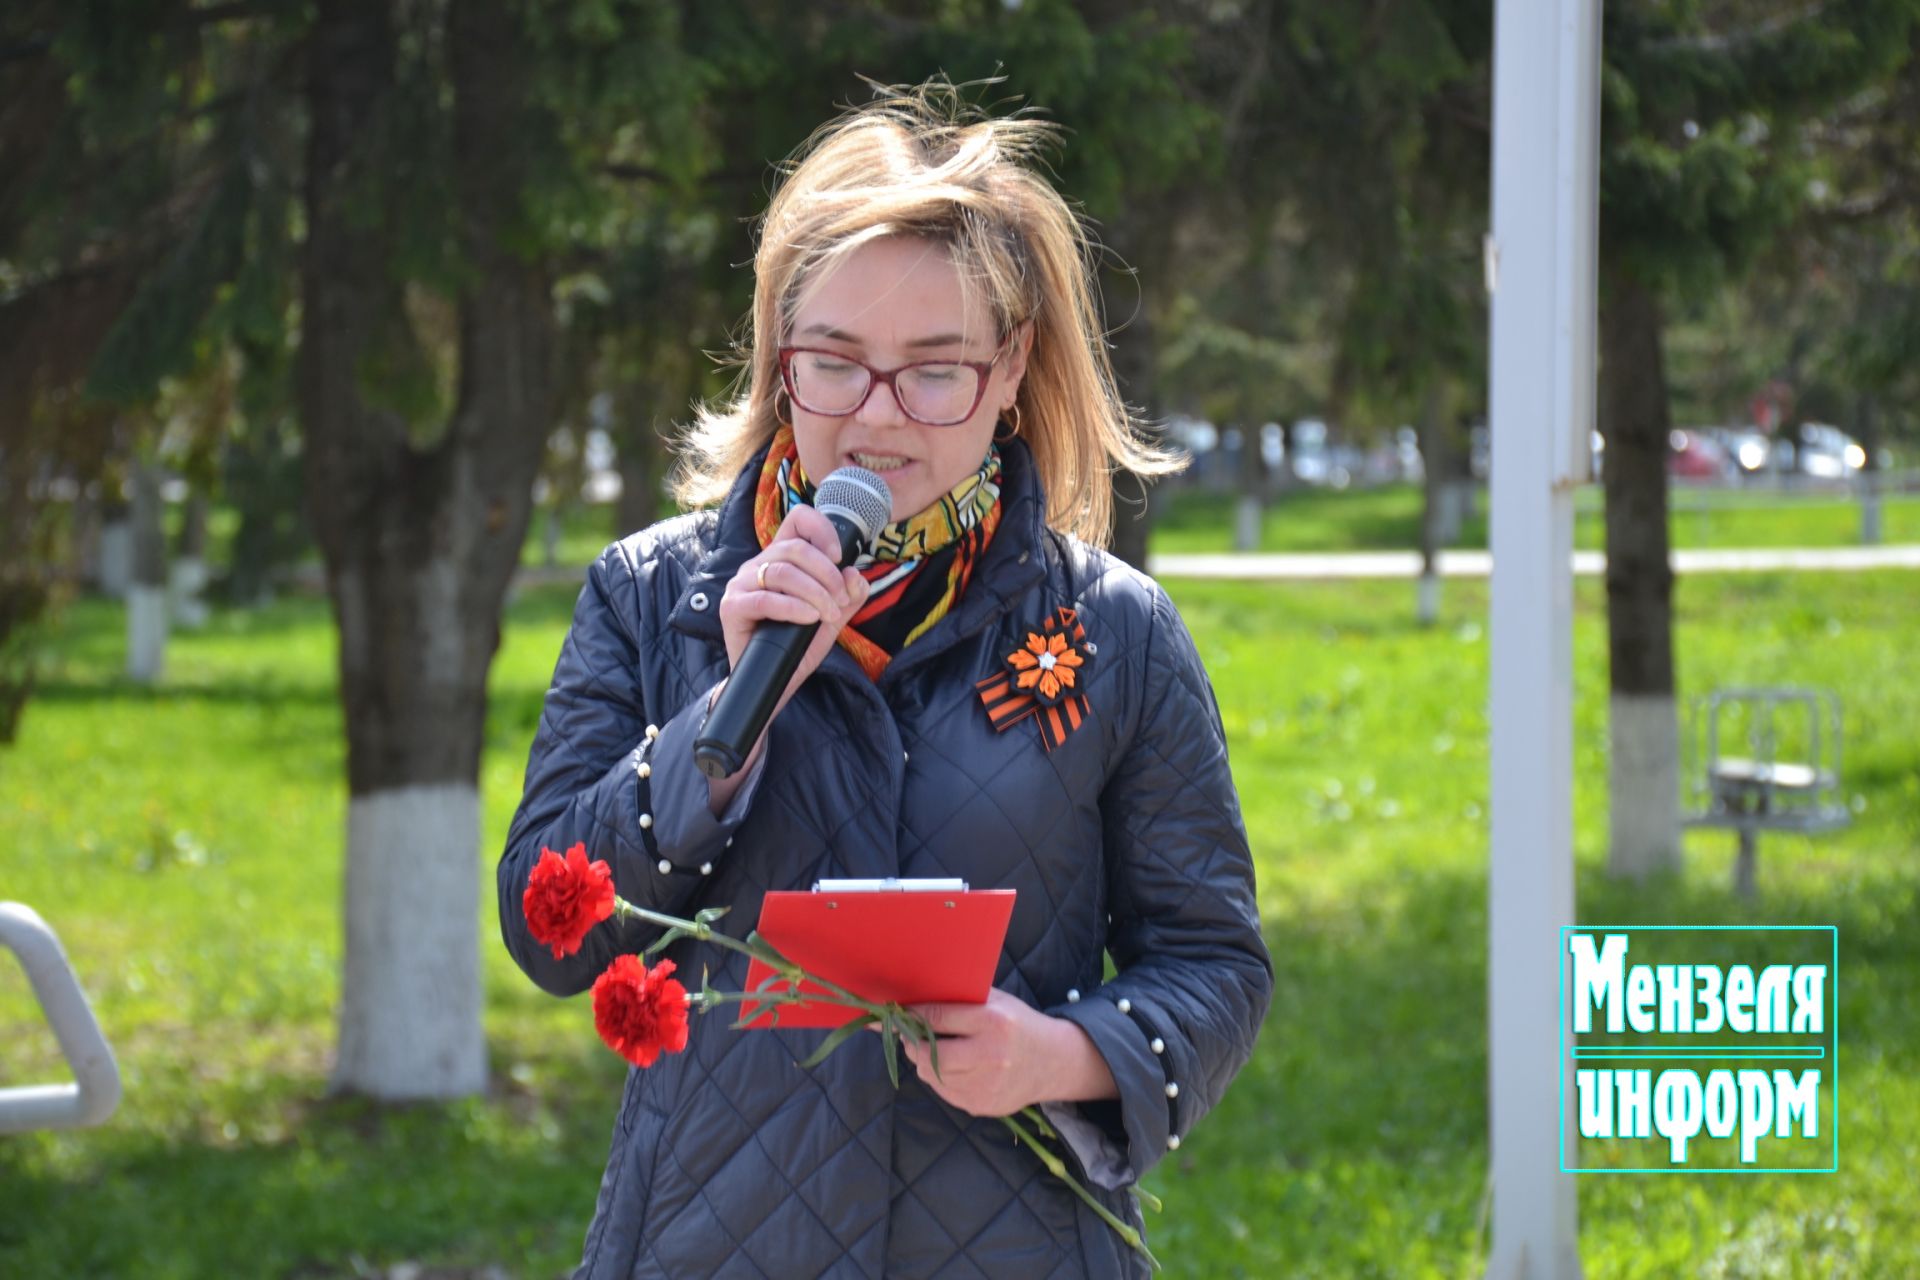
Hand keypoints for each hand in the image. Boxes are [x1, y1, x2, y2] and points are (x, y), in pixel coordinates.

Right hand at [716, 503, 869, 715]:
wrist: (773, 682)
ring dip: (815, 593)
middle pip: (795, 548)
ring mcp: (741, 585)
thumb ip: (848, 595)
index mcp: (781, 558)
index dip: (822, 530)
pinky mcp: (731, 608)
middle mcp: (758, 565)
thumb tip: (855, 575)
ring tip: (828, 615)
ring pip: (783, 572)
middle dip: (827, 574)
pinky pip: (765, 600)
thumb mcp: (832, 617)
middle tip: (839, 601)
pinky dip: (793, 608)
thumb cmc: (797, 645)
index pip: (798, 520)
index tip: (839, 557)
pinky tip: (809, 619)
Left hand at [901, 988, 1117, 1117]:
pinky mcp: (983, 1106)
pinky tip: (954, 1067)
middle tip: (909, 1036)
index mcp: (994, 1022)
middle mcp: (992, 1056)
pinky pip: (945, 1092)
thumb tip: (913, 1000)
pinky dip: (941, 1078)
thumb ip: (960, 998)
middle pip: (929, 1055)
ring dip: (924, 1062)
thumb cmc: (1018, 1024)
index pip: (938, 1018)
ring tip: (933, 1050)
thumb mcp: (997, 1001)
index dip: (912, 1015)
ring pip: (932, 1076)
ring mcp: (988, 1085)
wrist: (1053, 1062)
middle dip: (912, 1044)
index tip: (897, 1013)